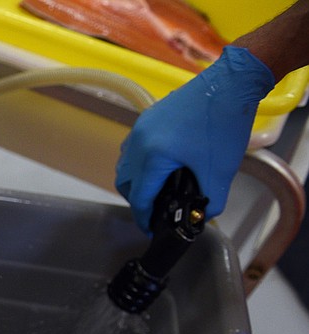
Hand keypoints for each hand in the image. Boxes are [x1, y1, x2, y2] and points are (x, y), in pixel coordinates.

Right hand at [115, 46, 274, 232]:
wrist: (230, 83)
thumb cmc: (225, 124)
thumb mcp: (221, 170)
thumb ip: (211, 201)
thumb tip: (203, 217)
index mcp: (154, 157)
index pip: (139, 197)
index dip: (144, 218)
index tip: (151, 229)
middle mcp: (139, 143)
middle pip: (125, 183)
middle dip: (137, 200)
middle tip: (155, 209)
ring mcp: (140, 129)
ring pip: (125, 165)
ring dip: (135, 181)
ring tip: (156, 189)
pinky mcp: (146, 119)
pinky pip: (132, 149)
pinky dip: (139, 164)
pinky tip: (159, 166)